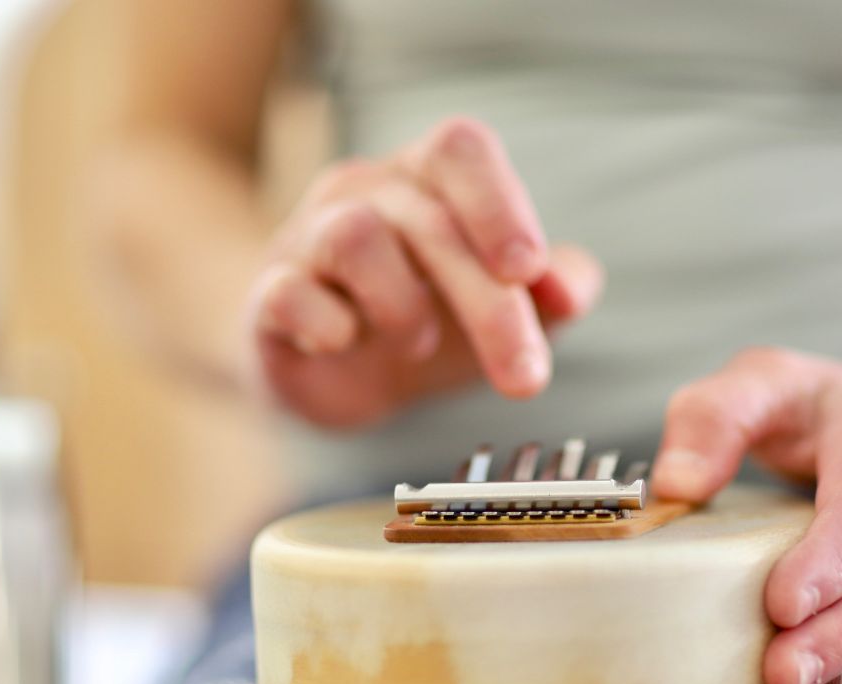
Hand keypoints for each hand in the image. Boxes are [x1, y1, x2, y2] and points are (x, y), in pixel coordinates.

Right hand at [246, 117, 601, 427]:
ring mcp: (308, 238)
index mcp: (427, 180)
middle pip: (429, 220)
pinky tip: (345, 344)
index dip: (498, 203)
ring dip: (402, 305)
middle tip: (525, 376)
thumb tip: (572, 293)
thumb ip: (553, 292)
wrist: (334, 374)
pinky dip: (328, 326)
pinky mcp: (270, 296)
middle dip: (488, 304)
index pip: (460, 149)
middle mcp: (364, 192)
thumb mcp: (505, 307)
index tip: (527, 271)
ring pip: (355, 236)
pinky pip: (288, 293)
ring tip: (416, 344)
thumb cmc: (430, 321)